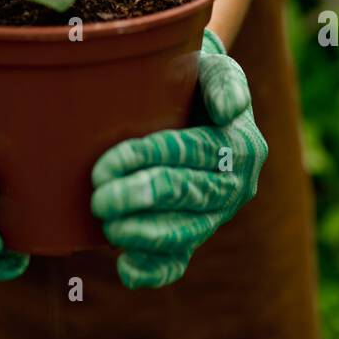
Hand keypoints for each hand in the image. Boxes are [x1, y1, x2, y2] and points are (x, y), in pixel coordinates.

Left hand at [91, 28, 267, 289]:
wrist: (193, 101)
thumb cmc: (197, 79)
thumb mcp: (215, 69)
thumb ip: (225, 83)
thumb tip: (230, 111)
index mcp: (239, 145)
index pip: (190, 154)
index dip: (148, 159)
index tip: (106, 163)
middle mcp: (233, 185)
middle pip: (187, 196)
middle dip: (140, 198)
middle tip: (99, 198)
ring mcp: (215, 215)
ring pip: (185, 233)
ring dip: (144, 234)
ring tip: (108, 225)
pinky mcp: (195, 233)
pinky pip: (179, 260)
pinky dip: (153, 269)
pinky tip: (126, 268)